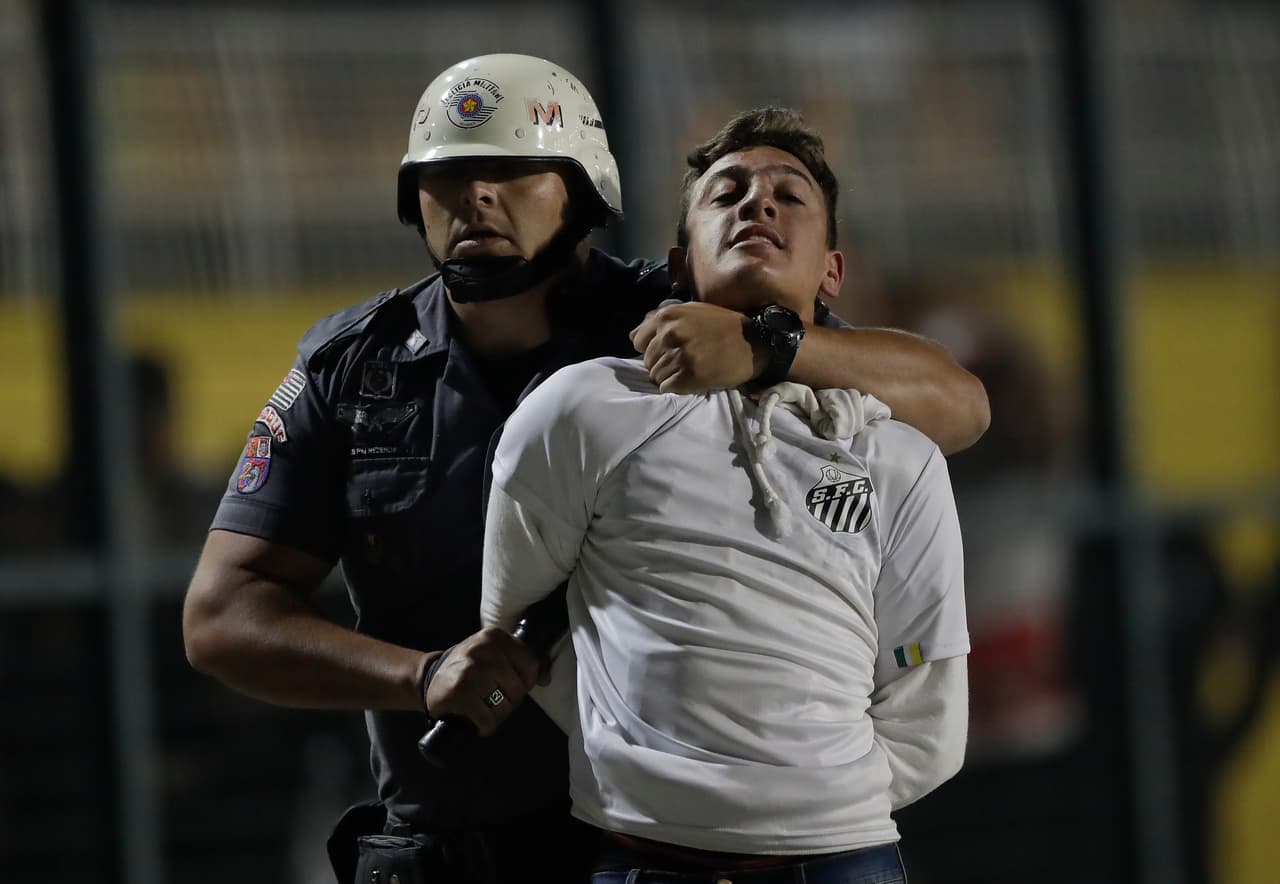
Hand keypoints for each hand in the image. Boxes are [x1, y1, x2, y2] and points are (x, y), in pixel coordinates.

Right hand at [424, 626, 548, 736]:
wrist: (428, 677)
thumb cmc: (468, 667)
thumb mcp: (494, 654)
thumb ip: (520, 660)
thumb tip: (546, 678)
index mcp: (495, 637)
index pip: (530, 664)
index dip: (525, 682)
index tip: (511, 686)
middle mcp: (483, 650)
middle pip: (518, 688)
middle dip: (509, 701)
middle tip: (492, 700)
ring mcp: (471, 671)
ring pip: (504, 706)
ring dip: (496, 715)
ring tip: (483, 708)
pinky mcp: (459, 693)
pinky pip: (487, 720)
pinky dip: (485, 726)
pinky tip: (476, 720)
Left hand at [629, 301, 762, 392]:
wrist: (755, 342)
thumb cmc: (723, 325)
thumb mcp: (691, 311)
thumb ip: (661, 320)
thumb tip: (632, 337)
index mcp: (667, 316)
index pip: (638, 342)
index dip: (652, 349)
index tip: (669, 351)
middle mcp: (670, 334)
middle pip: (647, 361)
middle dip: (662, 364)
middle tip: (684, 362)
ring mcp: (679, 355)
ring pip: (656, 376)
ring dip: (670, 377)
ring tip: (690, 371)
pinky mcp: (689, 376)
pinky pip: (667, 389)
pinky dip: (677, 388)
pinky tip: (692, 380)